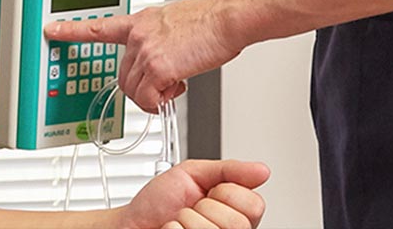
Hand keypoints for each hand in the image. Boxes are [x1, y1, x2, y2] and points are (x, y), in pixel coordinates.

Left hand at [47, 0, 239, 113]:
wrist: (227, 19)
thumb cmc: (210, 21)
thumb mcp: (174, 22)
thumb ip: (159, 39)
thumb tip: (161, 59)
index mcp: (140, 22)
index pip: (98, 26)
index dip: (72, 30)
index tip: (52, 30)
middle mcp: (137, 35)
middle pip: (122, 77)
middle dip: (141, 88)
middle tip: (165, 85)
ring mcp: (145, 51)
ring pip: (134, 91)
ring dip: (153, 96)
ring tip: (176, 84)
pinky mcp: (158, 67)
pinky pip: (149, 99)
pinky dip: (161, 103)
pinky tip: (177, 87)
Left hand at [113, 159, 269, 228]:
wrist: (131, 222)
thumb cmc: (158, 202)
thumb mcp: (192, 173)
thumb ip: (228, 169)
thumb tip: (261, 171)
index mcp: (235, 211)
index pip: (254, 204)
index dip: (225, 192)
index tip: (207, 192)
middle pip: (238, 222)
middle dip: (204, 207)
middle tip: (190, 208)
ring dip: (187, 220)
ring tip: (179, 220)